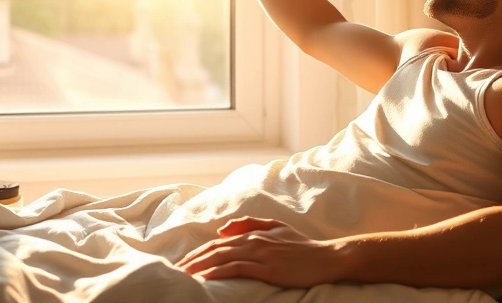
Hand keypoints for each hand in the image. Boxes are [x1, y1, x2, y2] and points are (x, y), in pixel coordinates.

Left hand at [175, 217, 345, 287]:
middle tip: (175, 270)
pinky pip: (237, 268)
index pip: (219, 242)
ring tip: (184, 274)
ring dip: (200, 266)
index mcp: (254, 234)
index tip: (184, 262)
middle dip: (193, 259)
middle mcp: (253, 241)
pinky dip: (219, 272)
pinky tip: (206, 277)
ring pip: (222, 257)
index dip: (199, 252)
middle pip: (215, 249)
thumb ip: (250, 224)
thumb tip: (223, 229)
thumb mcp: (276, 228)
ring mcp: (260, 254)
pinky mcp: (267, 267)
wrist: (326, 257)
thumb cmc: (302, 246)